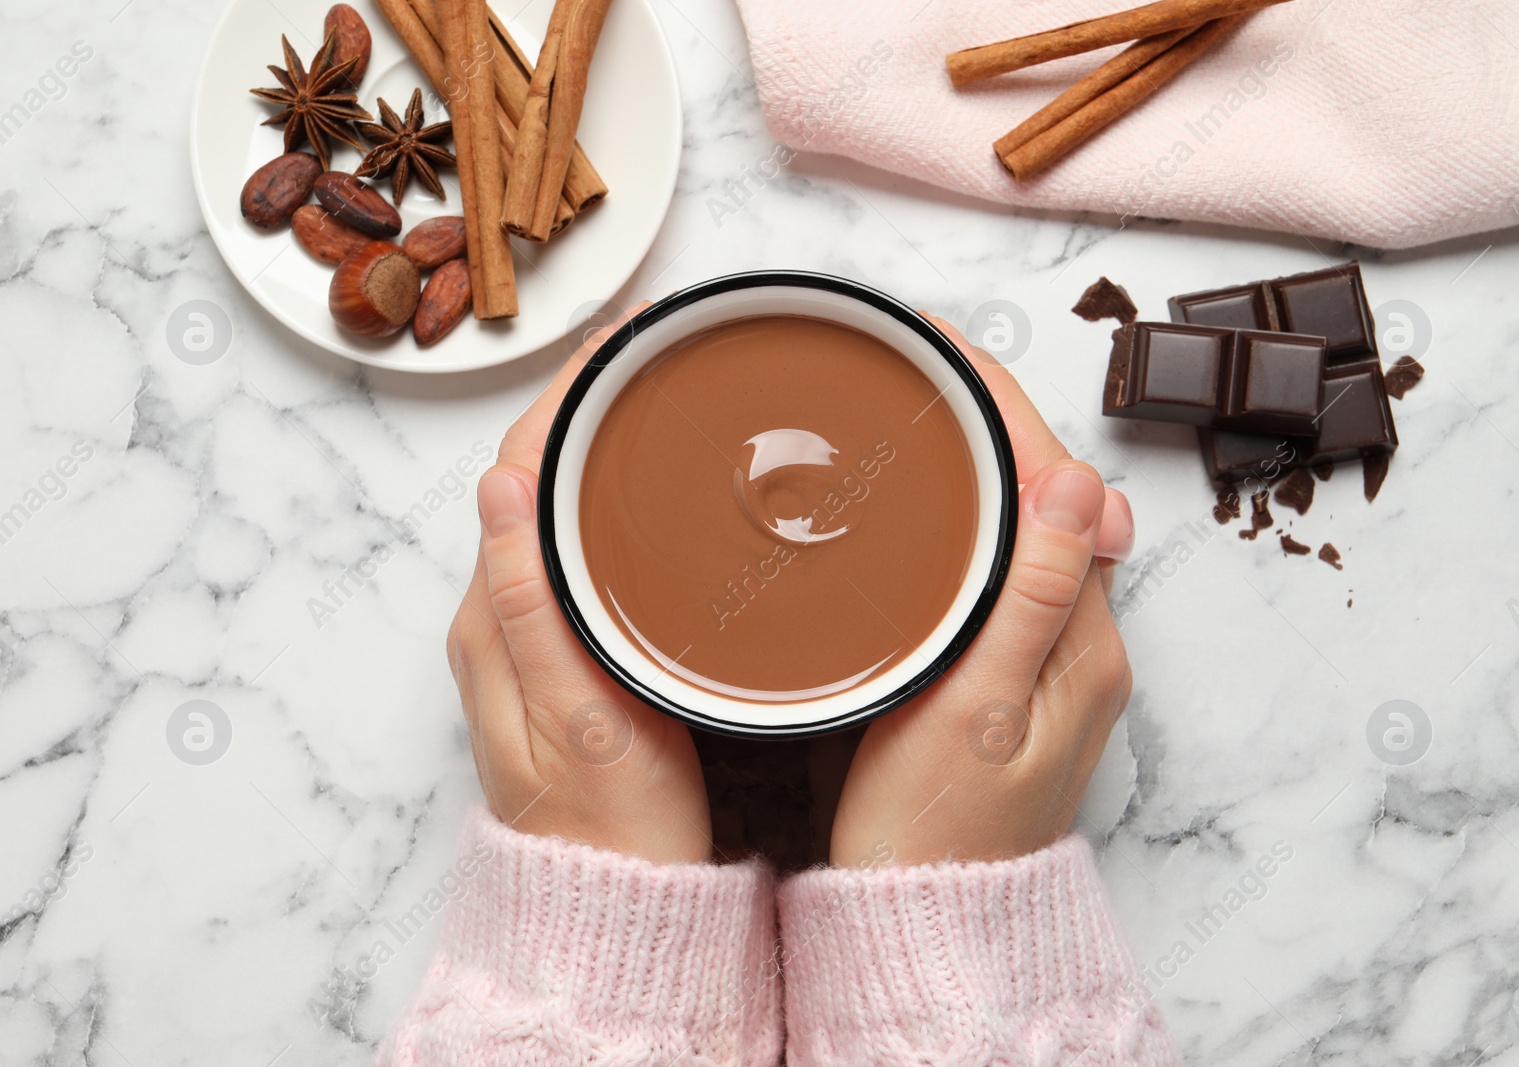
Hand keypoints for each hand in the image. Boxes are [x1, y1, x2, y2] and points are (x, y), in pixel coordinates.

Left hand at [445, 306, 712, 864]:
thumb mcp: (579, 723)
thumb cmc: (608, 828)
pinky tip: (654, 482)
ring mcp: (530, 631)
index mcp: (496, 619)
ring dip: (597, 439)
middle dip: (585, 400)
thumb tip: (499, 486)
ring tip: (659, 388)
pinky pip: (576, 543)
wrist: (613, 903)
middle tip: (655, 346)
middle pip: (533, 473)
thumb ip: (532, 608)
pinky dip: (608, 492)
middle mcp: (501, 614)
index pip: (515, 470)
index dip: (562, 394)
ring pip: (556, 504)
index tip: (618, 339)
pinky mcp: (563, 648)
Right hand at [828, 316, 1134, 867]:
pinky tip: (922, 500)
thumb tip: (1079, 480)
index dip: (1004, 406)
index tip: (945, 348)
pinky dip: (966, 515)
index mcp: (1083, 642)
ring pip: (1021, 524)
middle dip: (988, 415)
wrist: (926, 916)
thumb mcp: (977, 711)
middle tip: (914, 358)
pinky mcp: (1010, 674)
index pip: (1058, 485)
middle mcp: (1078, 641)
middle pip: (1045, 492)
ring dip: (978, 458)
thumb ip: (1028, 598)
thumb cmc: (940, 833)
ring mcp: (1046, 657)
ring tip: (914, 403)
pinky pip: (1000, 565)